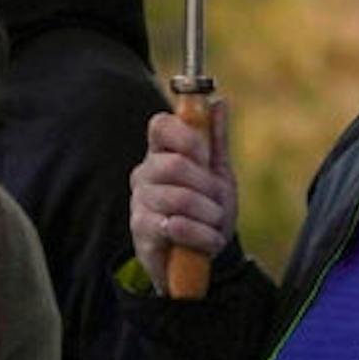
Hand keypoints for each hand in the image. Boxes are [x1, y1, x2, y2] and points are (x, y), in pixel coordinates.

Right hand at [129, 100, 236, 292]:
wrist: (198, 257)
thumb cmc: (205, 210)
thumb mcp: (217, 173)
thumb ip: (215, 139)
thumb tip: (218, 102)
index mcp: (162, 152)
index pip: (160, 125)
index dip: (186, 136)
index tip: (205, 156)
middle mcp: (145, 173)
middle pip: (174, 164)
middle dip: (207, 186)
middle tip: (217, 200)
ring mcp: (140, 201)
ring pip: (179, 197)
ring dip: (209, 214)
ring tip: (215, 224)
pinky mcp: (141, 231)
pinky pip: (175, 225)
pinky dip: (202, 235)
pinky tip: (209, 241)